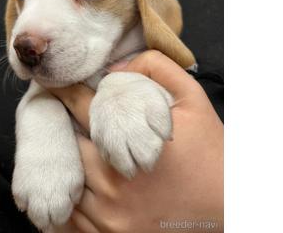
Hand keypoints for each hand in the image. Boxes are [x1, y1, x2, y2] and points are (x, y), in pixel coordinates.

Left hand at [47, 50, 223, 232]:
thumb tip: (116, 68)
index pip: (82, 109)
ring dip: (70, 162)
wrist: (228, 206)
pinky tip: (84, 182)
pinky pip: (74, 214)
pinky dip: (73, 194)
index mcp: (129, 144)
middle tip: (76, 122)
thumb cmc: (210, 153)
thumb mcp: (194, 98)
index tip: (54, 85)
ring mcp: (109, 215)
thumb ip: (158, 69)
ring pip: (68, 180)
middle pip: (69, 146)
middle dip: (70, 129)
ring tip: (81, 150)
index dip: (66, 92)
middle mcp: (113, 183)